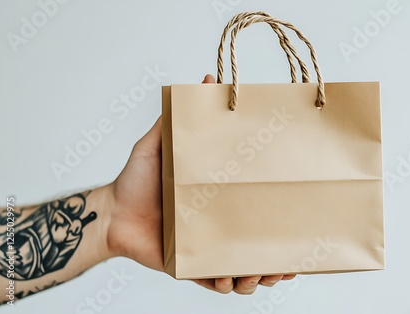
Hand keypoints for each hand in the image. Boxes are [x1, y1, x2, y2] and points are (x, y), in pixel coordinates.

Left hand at [105, 74, 294, 293]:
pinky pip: (215, 282)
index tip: (298, 222)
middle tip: (288, 260)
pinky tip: (230, 280)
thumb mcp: (160, 143)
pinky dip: (227, 285)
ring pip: (243, 270)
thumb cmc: (136, 178)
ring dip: (258, 276)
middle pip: (258, 247)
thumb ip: (182, 116)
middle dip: (277, 258)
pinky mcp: (190, 268)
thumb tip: (206, 80)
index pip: (259, 213)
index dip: (281, 222)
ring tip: (263, 272)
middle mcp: (219, 227)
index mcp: (221, 201)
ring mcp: (207, 249)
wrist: (112, 213)